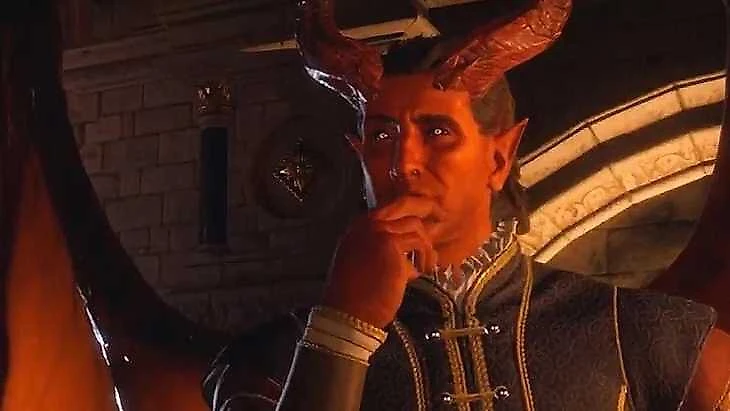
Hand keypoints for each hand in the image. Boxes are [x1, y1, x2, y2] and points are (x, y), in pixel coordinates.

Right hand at [322, 195, 444, 327]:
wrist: (350, 314)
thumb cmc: (358, 297)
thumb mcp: (367, 265)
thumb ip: (383, 252)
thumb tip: (409, 256)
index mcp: (358, 228)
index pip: (390, 208)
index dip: (411, 213)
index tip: (427, 221)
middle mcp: (366, 225)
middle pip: (404, 207)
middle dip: (427, 212)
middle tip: (442, 220)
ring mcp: (378, 232)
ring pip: (415, 225)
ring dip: (426, 246)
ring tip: (427, 265)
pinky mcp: (391, 245)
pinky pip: (419, 243)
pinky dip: (424, 257)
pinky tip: (421, 272)